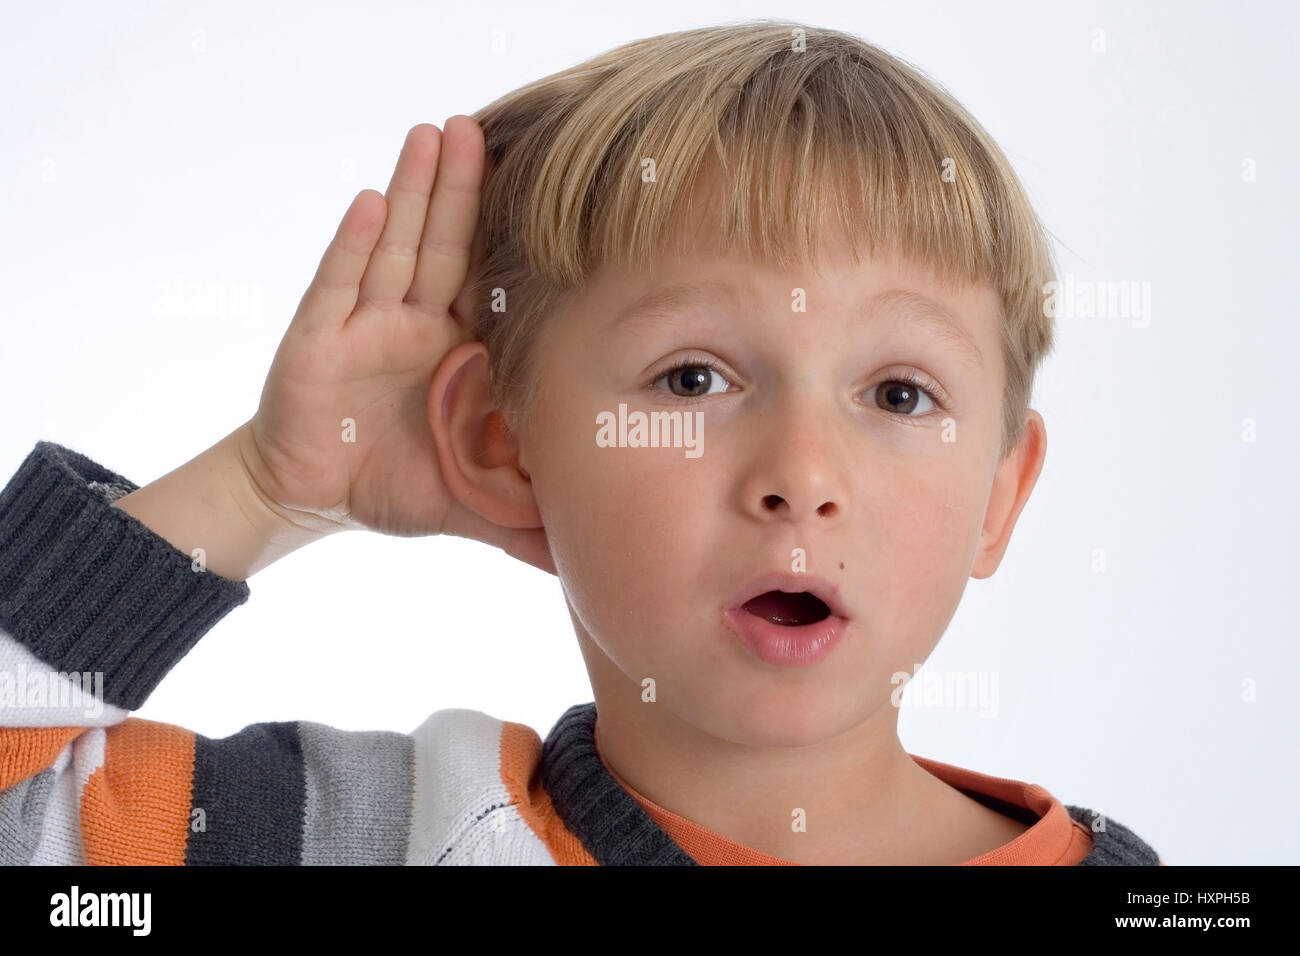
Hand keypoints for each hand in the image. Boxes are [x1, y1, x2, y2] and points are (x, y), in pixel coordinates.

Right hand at [238, 117, 553, 573]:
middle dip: (463, 191)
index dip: (514, 241)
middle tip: (484, 131)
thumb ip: (520, 521)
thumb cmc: (389, 484)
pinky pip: (339, 285)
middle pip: (445, 246)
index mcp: (457, 353)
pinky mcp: (319, 337)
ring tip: (433, 136)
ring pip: (394, 248)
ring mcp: (366, 324)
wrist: (312, 498)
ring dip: (414, 193)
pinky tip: (372, 203)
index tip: (551, 193)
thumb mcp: (465, 502)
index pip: (490, 285)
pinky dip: (354, 246)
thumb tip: (581, 559)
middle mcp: (415, 325)